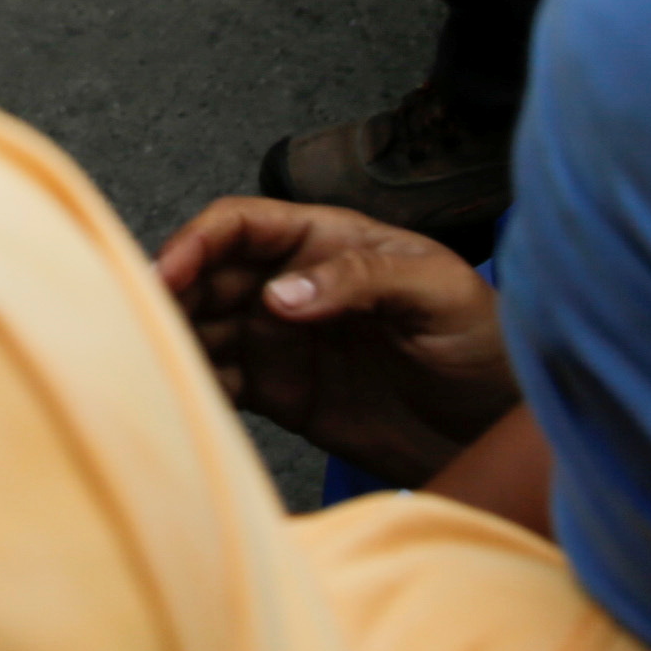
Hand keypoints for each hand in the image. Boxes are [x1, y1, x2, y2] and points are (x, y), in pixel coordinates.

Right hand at [153, 195, 518, 484]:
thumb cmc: (485, 340)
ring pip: (205, 328)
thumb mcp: (436, 291)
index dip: (198, 241)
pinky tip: (184, 399)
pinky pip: (223, 382)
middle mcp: (293, 285)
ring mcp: (284, 340)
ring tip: (153, 367)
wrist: (502, 426)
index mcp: (326, 241)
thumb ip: (359, 280)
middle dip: (173, 295)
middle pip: (209, 276)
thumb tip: (278, 296)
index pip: (243, 224)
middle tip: (147, 327)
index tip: (170, 272)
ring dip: (176, 342)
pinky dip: (197, 388)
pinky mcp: (284, 393)